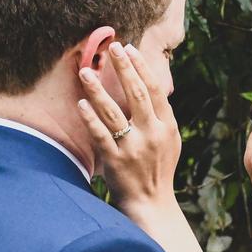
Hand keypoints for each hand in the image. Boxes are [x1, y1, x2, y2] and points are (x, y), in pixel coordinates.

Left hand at [77, 42, 180, 213]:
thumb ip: (161, 117)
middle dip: (124, 68)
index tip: (129, 49)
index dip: (142, 68)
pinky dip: (90, 118)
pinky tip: (81, 103)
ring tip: (86, 71)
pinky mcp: (116, 161)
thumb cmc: (158, 170)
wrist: (152, 204)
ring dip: (99, 90)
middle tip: (112, 48)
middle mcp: (152, 135)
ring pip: (114, 112)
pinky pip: (101, 135)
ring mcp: (134, 148)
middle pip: (138, 94)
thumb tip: (150, 87)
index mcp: (167, 128)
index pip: (155, 90)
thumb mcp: (170, 142)